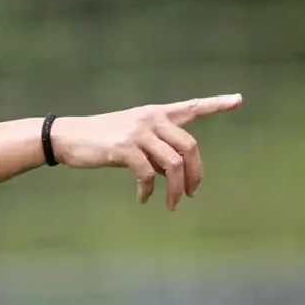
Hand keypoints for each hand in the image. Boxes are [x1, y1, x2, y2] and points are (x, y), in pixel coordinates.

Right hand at [50, 93, 242, 209]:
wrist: (66, 137)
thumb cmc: (98, 140)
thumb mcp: (130, 138)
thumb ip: (154, 148)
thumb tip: (171, 173)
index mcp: (154, 113)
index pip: (191, 106)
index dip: (217, 104)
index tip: (239, 100)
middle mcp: (150, 119)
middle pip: (189, 146)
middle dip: (195, 174)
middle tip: (192, 193)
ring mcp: (137, 132)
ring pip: (173, 163)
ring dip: (176, 189)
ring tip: (173, 204)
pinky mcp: (123, 147)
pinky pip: (147, 174)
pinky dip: (149, 190)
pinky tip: (143, 199)